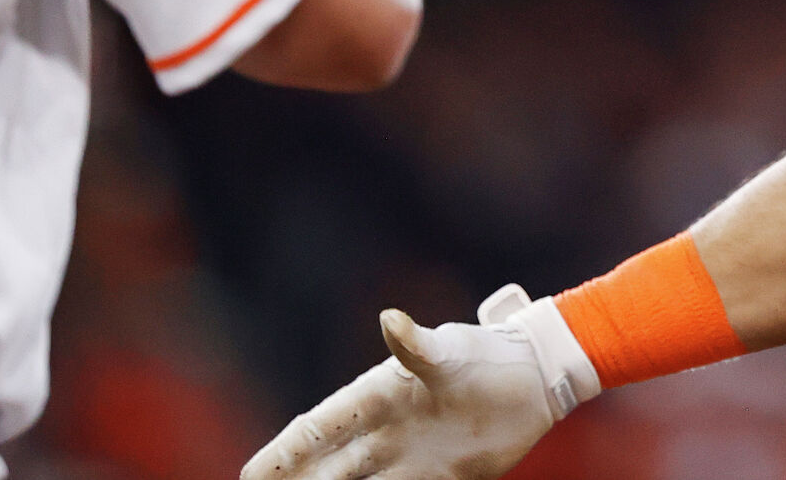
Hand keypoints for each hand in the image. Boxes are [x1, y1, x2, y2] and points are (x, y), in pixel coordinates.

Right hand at [243, 290, 598, 479]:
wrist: (535, 376)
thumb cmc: (488, 354)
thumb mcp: (450, 351)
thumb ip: (417, 346)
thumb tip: (390, 321)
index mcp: (377, 395)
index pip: (317, 428)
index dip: (281, 453)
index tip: (249, 474)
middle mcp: (385, 431)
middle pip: (325, 467)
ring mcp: (409, 457)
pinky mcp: (439, 476)